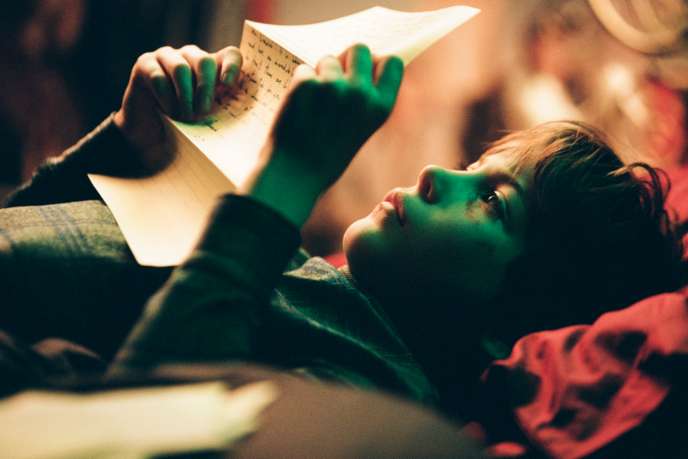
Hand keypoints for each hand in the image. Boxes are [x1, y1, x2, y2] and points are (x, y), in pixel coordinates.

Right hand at [113, 45, 242, 169]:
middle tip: (204, 111)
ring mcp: (167, 57)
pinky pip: (158, 77)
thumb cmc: (185, 128)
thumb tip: (242, 123)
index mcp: (213, 67)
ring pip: (180, 68)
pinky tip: (169, 112)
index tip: (229, 85)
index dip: (232, 66)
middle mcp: (191, 57)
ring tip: (186, 116)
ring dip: (185, 96)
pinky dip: (166, 98)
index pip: (230, 55)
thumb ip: (222, 113)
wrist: (150, 136)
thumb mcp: (208, 120)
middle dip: (205, 88)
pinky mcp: (145, 63)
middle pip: (204, 62)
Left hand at [270, 44, 402, 190]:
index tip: (365, 70)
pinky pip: (304, 70)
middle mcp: (361, 94)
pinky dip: (299, 85)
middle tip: (333, 81)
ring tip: (313, 106)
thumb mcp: (360, 129)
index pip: (393, 62)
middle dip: (346, 60)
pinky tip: (298, 109)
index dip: (377, 63)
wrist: (295, 175)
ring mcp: (333, 87)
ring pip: (327, 59)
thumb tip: (358, 63)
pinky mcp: (306, 84)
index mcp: (381, 108)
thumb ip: (365, 99)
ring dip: (320, 75)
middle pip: (359, 49)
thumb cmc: (326, 156)